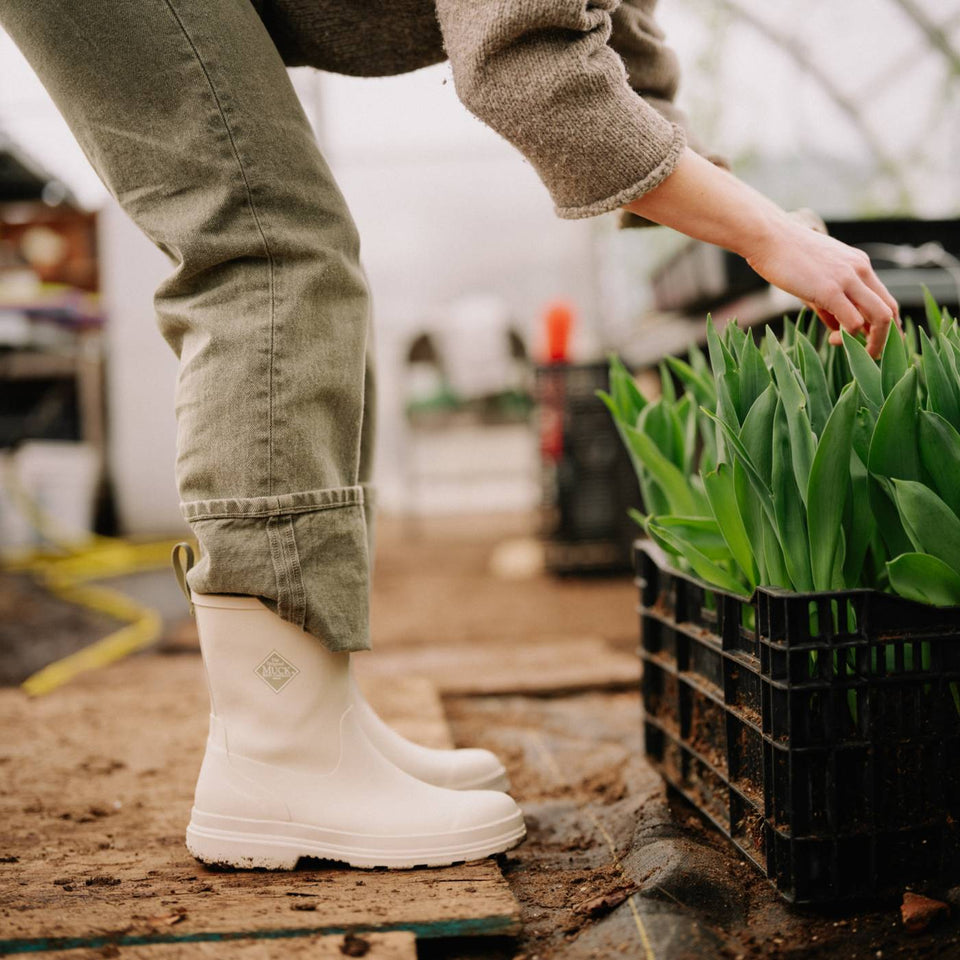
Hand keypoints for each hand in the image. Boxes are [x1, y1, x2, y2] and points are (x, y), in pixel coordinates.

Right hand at [743, 212, 899, 357]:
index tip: (871, 340)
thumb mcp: (815, 279)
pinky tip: (832, 339)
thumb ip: (829, 304)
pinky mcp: (830, 290)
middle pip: (891, 309)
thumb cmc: (785, 257)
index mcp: (859, 265)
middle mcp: (860, 270)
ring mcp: (847, 279)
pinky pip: (853, 322)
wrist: (768, 238)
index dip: (885, 324)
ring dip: (873, 342)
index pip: (886, 298)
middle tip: (870, 353)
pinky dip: (848, 337)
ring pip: (881, 317)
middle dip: (886, 338)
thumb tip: (837, 327)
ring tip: (852, 350)